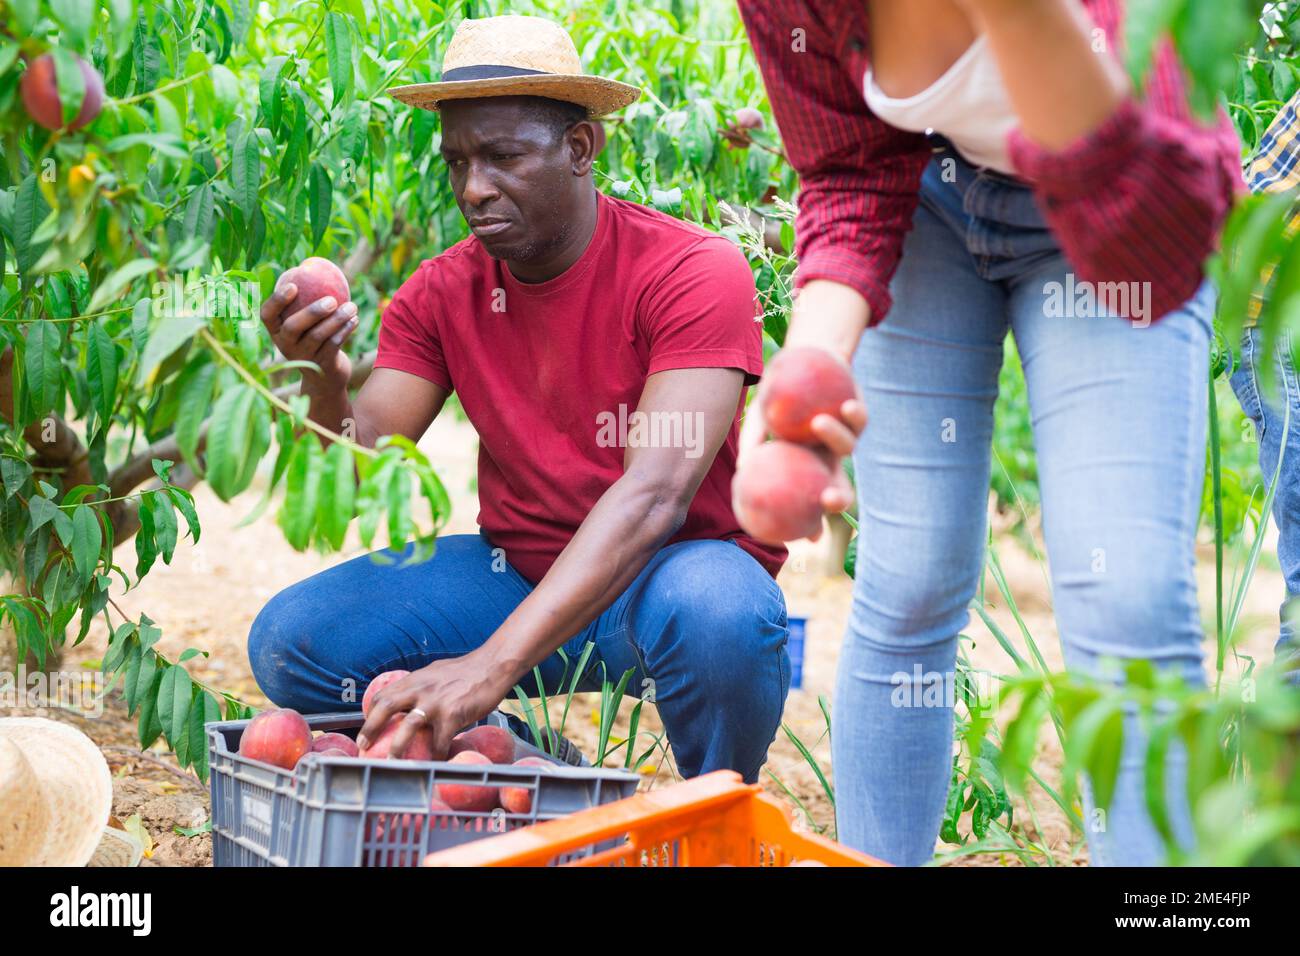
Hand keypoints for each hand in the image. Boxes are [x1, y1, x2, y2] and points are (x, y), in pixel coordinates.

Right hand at [260, 282, 358, 392]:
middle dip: (312, 312)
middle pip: (292, 327)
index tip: (293, 285)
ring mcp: (302, 358)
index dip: (277, 300)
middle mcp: (285, 345)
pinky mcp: (321, 366)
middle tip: (332, 299)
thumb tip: (314, 265)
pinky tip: (355, 319)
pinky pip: (334, 345)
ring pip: (318, 336)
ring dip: (337, 319)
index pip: (267, 315)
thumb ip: (306, 300)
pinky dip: (346, 330)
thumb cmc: (315, 337)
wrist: (326, 376)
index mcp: (276, 331)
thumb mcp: (306, 322)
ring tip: (352, 306)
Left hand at [356, 652, 509, 758]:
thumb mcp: (436, 673)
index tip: (367, 729)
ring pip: (408, 726)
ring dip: (397, 747)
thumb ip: (421, 687)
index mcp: (415, 679)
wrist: (493, 665)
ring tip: (392, 762)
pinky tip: (435, 764)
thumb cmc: (467, 671)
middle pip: (386, 707)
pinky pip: (440, 741)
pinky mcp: (454, 714)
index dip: (370, 714)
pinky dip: (436, 756)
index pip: (383, 695)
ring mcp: (437, 702)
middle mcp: (421, 689)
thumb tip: (411, 702)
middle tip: (364, 747)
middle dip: (370, 728)